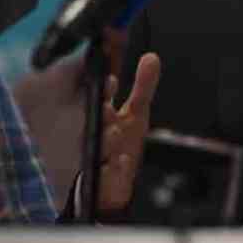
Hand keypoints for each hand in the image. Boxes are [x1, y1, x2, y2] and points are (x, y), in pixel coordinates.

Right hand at [97, 52, 160, 212]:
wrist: (113, 184)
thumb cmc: (120, 144)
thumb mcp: (135, 113)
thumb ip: (143, 86)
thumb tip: (152, 57)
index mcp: (98, 115)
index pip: (96, 98)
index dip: (104, 90)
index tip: (111, 83)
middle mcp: (92, 135)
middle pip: (91, 123)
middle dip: (101, 115)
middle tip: (107, 109)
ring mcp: (93, 160)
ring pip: (95, 149)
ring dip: (106, 140)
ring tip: (115, 133)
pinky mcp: (97, 184)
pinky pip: (103, 178)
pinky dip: (112, 171)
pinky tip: (121, 162)